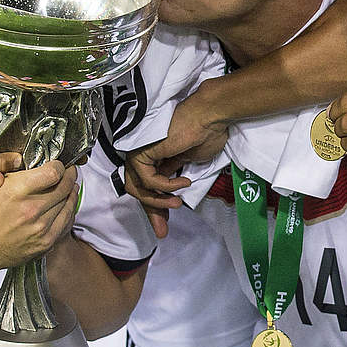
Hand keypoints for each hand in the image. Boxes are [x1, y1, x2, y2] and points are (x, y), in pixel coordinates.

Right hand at [0, 160, 79, 271]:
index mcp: (17, 191)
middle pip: (65, 186)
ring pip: (68, 203)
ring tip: (68, 186)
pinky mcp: (45, 243)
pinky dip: (68, 211)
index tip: (59, 164)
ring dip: (70, 192)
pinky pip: (66, 222)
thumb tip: (37, 162)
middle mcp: (31, 210)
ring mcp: (40, 229)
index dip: (59, 166)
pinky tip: (64, 205)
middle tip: (68, 172)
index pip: (54, 172)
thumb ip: (15, 172)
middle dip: (69, 176)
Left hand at [123, 88, 228, 236]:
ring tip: (178, 202)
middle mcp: (145, 154)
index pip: (148, 187)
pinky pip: (146, 180)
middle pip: (138, 190)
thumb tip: (169, 193)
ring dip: (157, 202)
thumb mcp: (190, 163)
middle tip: (163, 229)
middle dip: (151, 211)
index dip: (155, 208)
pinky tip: (182, 183)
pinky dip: (164, 187)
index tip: (163, 227)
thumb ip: (174, 176)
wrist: (209, 117)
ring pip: (137, 188)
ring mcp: (141, 152)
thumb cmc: (206, 135)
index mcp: (156, 157)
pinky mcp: (141, 152)